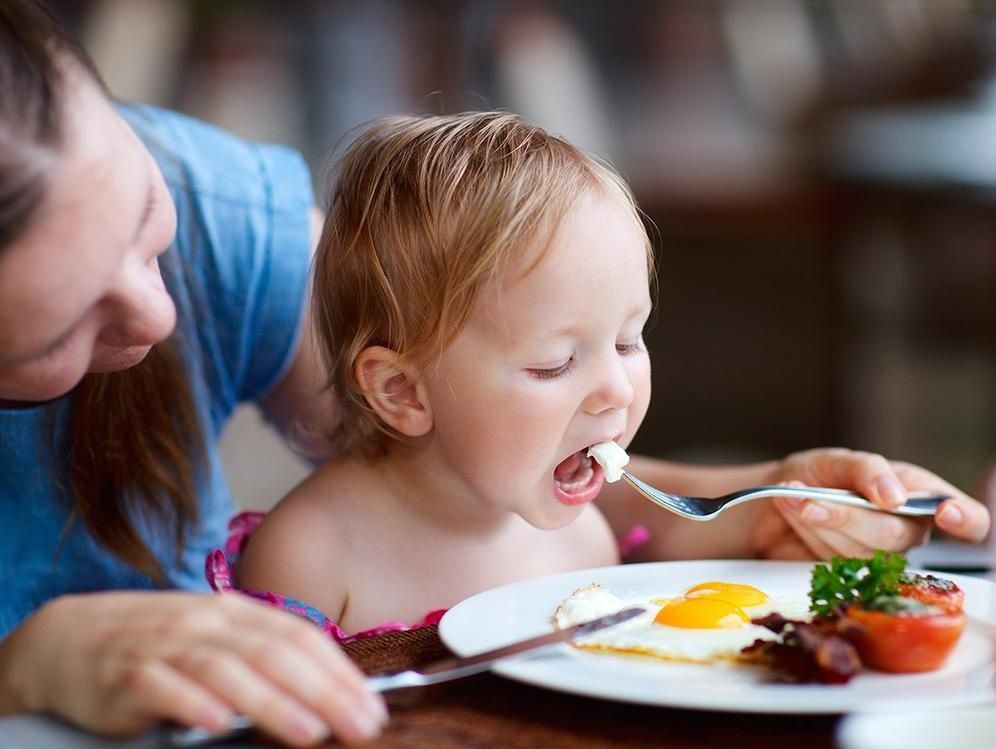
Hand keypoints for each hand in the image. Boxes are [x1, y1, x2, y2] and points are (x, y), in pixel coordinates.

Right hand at [0, 591, 386, 745]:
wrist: (68, 637)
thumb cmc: (158, 643)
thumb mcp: (215, 639)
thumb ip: (261, 658)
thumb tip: (324, 694)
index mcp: (235, 612)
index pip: (299, 635)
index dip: (339, 671)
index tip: (372, 706)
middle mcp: (206, 622)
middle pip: (273, 653)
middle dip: (323, 691)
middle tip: (359, 725)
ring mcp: (166, 645)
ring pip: (227, 670)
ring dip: (272, 702)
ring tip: (309, 732)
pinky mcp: (125, 675)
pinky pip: (163, 686)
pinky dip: (192, 703)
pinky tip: (218, 724)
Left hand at [749, 448, 989, 559]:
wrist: (774, 498)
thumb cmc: (816, 476)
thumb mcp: (837, 460)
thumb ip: (867, 470)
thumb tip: (894, 495)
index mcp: (918, 495)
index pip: (969, 519)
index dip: (966, 519)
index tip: (945, 513)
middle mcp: (905, 529)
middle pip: (896, 535)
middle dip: (849, 515)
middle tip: (813, 500)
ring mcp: (878, 556)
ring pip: (860, 552)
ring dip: (822, 522)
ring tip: (798, 499)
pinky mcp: (848, 575)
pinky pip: (834, 563)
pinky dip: (809, 534)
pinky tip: (797, 514)